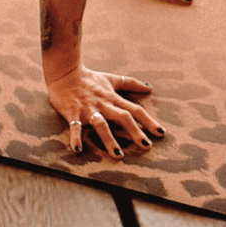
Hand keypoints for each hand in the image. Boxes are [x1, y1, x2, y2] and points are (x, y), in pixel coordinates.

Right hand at [44, 64, 164, 157]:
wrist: (64, 71)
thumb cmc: (89, 78)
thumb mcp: (111, 79)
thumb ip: (130, 83)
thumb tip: (149, 88)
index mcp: (112, 98)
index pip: (134, 109)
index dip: (148, 121)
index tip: (161, 133)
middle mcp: (103, 104)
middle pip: (122, 117)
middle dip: (135, 131)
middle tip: (147, 146)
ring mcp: (88, 109)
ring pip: (101, 124)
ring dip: (109, 139)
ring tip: (118, 155)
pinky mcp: (72, 112)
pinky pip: (74, 126)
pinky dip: (75, 137)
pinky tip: (78, 150)